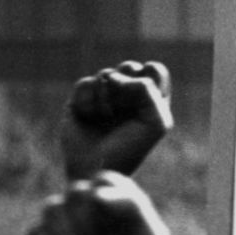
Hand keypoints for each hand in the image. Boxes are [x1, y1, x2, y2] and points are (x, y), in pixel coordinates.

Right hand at [28, 172, 166, 234]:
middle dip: (86, 219)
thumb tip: (94, 191)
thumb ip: (133, 204)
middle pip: (75, 190)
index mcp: (118, 213)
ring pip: (50, 207)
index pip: (105, 178)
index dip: (105, 193)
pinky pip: (33, 231)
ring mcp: (64, 234)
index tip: (114, 220)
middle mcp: (90, 219)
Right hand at [60, 61, 172, 179]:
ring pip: (106, 73)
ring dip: (107, 96)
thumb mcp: (155, 122)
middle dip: (126, 81)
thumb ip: (148, 91)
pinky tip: (88, 117)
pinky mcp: (80, 101)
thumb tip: (115, 77)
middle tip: (122, 104)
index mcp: (149, 101)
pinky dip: (89, 100)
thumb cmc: (129, 149)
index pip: (155, 70)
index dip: (150, 76)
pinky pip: (85, 83)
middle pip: (129, 66)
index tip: (145, 97)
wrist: (95, 168)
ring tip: (105, 117)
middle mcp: (127, 97)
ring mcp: (102, 97)